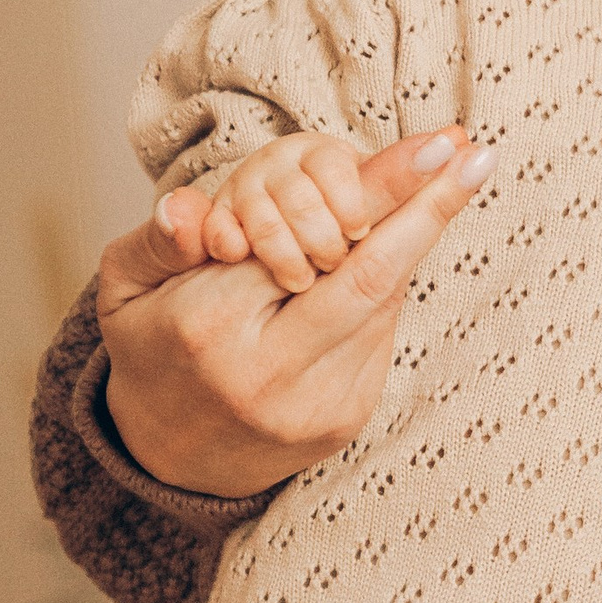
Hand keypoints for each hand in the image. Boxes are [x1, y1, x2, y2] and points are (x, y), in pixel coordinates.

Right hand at [95, 128, 493, 498]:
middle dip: (430, 210)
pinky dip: (384, 289)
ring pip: (383, 304)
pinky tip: (382, 257)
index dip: (379, 191)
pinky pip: (379, 335)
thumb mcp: (126, 287)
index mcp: (211, 328)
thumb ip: (156, 239)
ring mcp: (316, 406)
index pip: (305, 241)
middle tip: (475, 154)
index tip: (438, 146)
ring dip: (411, 243)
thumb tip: (188, 208)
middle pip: (371, 277)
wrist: (168, 456)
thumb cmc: (153, 348)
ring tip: (438, 184)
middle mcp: (271, 374)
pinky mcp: (345, 421)